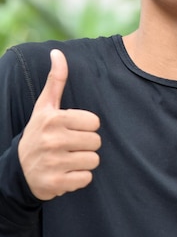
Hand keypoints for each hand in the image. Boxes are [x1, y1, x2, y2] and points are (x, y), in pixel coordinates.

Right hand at [18, 49, 100, 200]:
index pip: (95, 122)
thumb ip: (55, 80)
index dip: (86, 127)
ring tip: (68, 159)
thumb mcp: (44, 107)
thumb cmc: (38, 133)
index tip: (71, 130)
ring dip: (83, 162)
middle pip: (96, 142)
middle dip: (86, 145)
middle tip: (69, 146)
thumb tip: (58, 53)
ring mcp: (53, 163)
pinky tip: (65, 173)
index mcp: (53, 119)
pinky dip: (78, 179)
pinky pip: (86, 179)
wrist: (19, 170)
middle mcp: (52, 140)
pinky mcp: (56, 183)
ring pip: (93, 160)